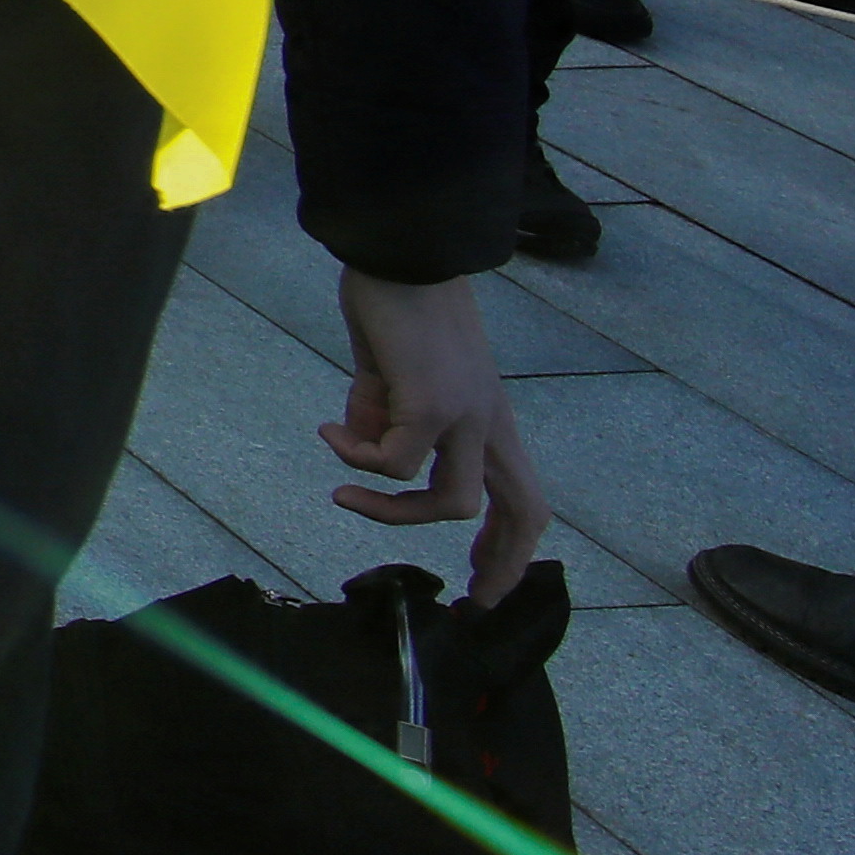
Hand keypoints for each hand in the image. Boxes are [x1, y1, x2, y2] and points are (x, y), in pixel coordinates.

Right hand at [329, 267, 554, 603]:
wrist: (398, 255)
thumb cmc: (396, 304)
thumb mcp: (396, 375)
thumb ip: (389, 415)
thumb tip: (364, 444)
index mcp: (488, 415)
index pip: (524, 495)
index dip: (509, 546)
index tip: (484, 580)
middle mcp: (489, 421)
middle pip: (524, 511)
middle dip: (501, 564)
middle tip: (470, 599)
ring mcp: (467, 415)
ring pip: (450, 501)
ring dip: (389, 508)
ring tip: (343, 493)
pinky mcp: (433, 406)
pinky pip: (395, 462)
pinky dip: (356, 456)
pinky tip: (330, 432)